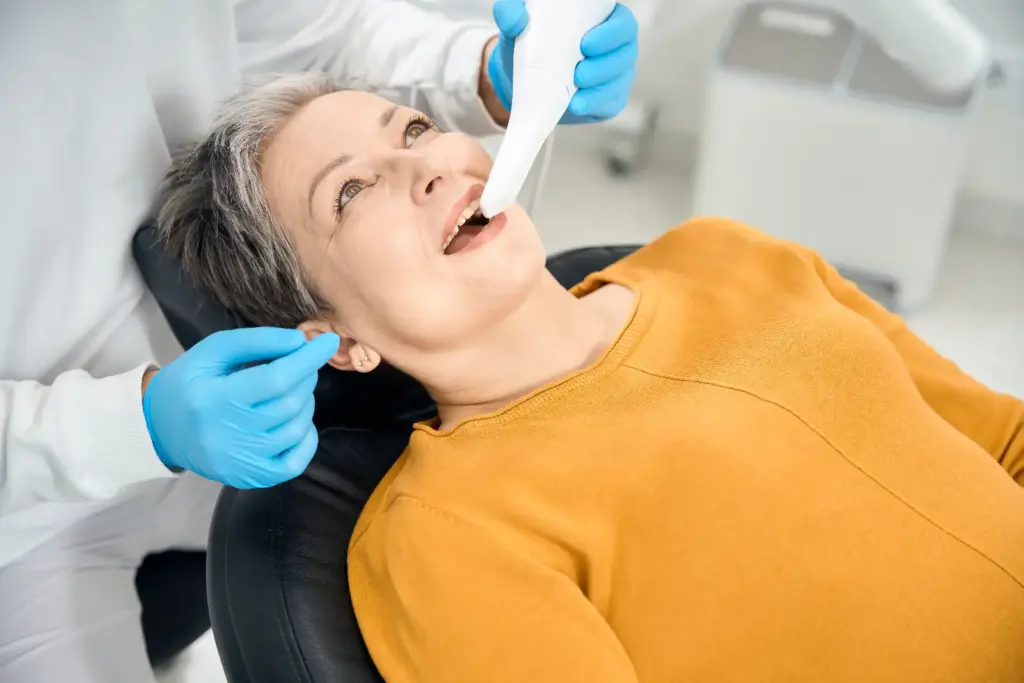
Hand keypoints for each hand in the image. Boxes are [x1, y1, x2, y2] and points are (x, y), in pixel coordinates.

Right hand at [143, 328, 338, 488]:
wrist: (160, 429)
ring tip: (290, 390)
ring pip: (296, 429)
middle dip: (306, 377)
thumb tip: (300, 342)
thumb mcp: (213, 351)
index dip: (308, 358)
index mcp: (213, 398)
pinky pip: (295, 462)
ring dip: (305, 403)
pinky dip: (306, 438)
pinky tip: (296, 421)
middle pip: (289, 403)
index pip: (276, 378)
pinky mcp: (249, 478)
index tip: (329, 341)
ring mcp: (240, 461)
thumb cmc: (190, 383)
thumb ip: (256, 342)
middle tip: (299, 364)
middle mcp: (227, 435)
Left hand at [486, 0, 638, 124]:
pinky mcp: (610, 99)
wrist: (525, 78)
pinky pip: (610, 103)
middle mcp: (616, 46)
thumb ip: (512, 11)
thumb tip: (515, 19)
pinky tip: (578, 106)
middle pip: (626, 54)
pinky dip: (594, 105)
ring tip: (575, 91)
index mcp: (603, 20)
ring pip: (620, 80)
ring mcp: (616, 74)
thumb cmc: (530, 42)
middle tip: (579, 74)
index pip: (623, 24)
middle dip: (605, 65)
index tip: (586, 43)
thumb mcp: (518, 25)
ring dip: (599, 88)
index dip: (612, 34)